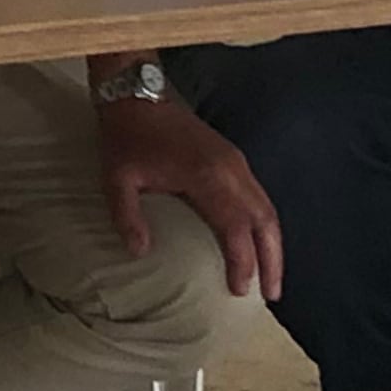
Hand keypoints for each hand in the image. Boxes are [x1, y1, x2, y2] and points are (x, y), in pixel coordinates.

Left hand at [98, 92, 282, 300]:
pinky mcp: (234, 159)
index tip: (241, 290)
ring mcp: (236, 162)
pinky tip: (260, 244)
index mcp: (206, 176)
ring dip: (274, 244)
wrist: (137, 95)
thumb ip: (127, 217)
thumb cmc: (127, 138)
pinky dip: (265, 225)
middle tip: (271, 295)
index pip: (236, 228)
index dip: (242, 261)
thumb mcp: (117, 179)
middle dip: (272, 260)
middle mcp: (231, 170)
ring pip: (268, 209)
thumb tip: (140, 252)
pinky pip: (259, 197)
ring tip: (272, 277)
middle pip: (265, 221)